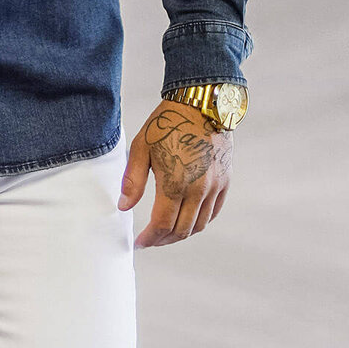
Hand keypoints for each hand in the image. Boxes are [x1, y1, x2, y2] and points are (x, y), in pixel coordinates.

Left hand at [117, 100, 232, 247]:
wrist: (201, 104)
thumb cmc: (167, 123)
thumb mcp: (142, 147)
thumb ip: (133, 180)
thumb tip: (123, 207)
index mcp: (175, 183)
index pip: (162, 225)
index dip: (150, 238)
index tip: (140, 243)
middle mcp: (198, 190)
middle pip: (181, 230)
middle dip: (163, 240)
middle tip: (150, 240)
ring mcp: (214, 187)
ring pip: (199, 225)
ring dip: (182, 234)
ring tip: (166, 232)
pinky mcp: (225, 181)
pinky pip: (213, 213)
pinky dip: (200, 222)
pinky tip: (187, 219)